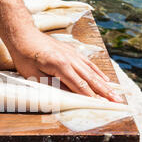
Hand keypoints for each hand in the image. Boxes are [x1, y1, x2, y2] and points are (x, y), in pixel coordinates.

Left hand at [8, 30, 122, 101]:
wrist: (23, 35)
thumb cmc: (25, 57)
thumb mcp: (34, 75)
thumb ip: (51, 85)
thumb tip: (67, 96)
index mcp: (60, 66)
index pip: (79, 85)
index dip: (91, 97)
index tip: (101, 105)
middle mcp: (70, 59)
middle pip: (91, 79)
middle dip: (105, 92)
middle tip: (117, 101)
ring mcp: (73, 54)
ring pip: (92, 72)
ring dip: (105, 84)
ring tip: (115, 94)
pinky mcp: (72, 52)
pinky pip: (88, 64)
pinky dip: (98, 72)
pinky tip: (105, 79)